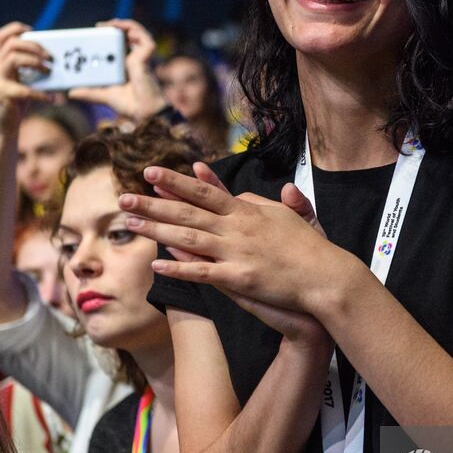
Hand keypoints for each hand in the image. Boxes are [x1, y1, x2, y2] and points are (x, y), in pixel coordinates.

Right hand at [0, 21, 52, 130]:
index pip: (2, 36)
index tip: (33, 31)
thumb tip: (59, 61)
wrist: (5, 126)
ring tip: (49, 70)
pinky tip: (53, 99)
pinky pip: (23, 90)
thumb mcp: (26, 81)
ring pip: (13, 58)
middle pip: (12, 43)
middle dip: (34, 46)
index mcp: (1, 61)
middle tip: (50, 57)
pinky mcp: (1, 94)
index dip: (16, 28)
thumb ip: (34, 69)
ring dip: (35, 62)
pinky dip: (41, 94)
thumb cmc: (19, 102)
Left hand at [68, 19, 165, 122]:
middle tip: (96, 28)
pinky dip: (131, 26)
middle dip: (112, 29)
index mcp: (125, 66)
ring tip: (106, 24)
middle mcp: (134, 58)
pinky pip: (142, 35)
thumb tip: (70, 93)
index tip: (93, 36)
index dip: (107, 39)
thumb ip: (88, 92)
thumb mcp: (102, 94)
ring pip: (135, 32)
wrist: (142, 111)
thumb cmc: (128, 104)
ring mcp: (141, 56)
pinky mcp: (146, 55)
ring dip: (121, 24)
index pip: (117, 47)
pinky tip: (117, 25)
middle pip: (125, 37)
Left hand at [121, 163, 343, 340]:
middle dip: (155, 203)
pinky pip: (203, 272)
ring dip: (157, 230)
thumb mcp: (294, 216)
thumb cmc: (313, 249)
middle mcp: (238, 228)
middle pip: (189, 212)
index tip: (154, 174)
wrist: (327, 278)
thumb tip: (253, 193)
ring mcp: (237, 252)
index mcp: (248, 212)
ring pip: (188, 238)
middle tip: (125, 196)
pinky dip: (179, 268)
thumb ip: (271, 202)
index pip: (207, 192)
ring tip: (131, 224)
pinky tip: (157, 265)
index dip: (178, 183)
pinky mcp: (239, 278)